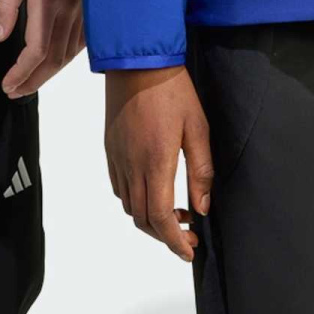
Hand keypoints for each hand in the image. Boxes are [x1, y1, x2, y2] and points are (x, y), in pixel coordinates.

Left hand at [0, 0, 84, 95]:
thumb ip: (7, 2)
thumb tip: (0, 37)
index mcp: (50, 1)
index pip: (36, 52)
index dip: (21, 74)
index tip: (7, 86)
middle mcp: (73, 10)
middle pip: (54, 60)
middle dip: (33, 81)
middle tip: (15, 92)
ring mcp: (89, 8)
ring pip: (70, 54)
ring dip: (49, 73)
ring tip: (30, 82)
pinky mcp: (97, 4)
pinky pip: (83, 41)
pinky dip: (67, 57)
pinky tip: (55, 60)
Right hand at [104, 66, 212, 261]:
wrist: (137, 62)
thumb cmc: (173, 91)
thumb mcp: (199, 130)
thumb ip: (201, 172)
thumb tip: (202, 208)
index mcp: (156, 163)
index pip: (161, 218)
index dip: (175, 241)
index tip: (189, 250)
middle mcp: (131, 166)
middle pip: (142, 219)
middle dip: (165, 236)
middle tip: (189, 236)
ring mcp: (117, 158)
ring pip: (129, 207)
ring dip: (151, 219)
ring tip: (176, 213)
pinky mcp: (110, 150)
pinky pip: (120, 188)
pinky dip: (136, 201)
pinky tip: (154, 191)